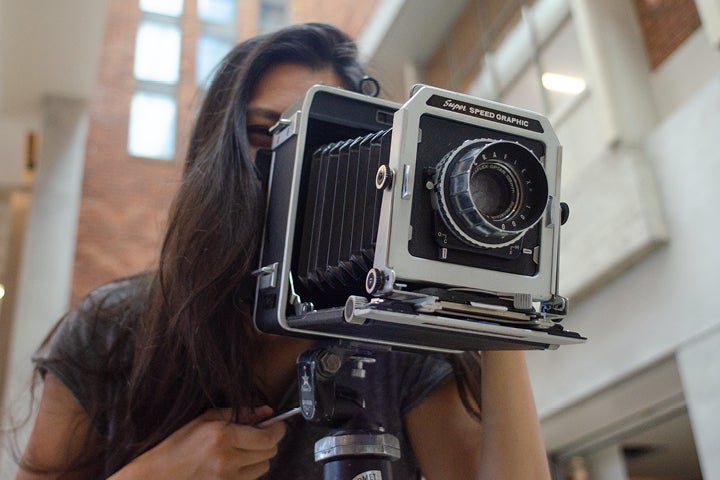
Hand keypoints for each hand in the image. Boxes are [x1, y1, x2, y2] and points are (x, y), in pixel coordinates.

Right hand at [111, 406, 284, 479]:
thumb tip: (266, 411)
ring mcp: (227, 479)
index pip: (268, 438)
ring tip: (242, 449)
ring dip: (258, 457)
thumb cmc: (177, 443)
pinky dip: (247, 470)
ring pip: (262, 468)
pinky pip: (249, 479)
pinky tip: (233, 463)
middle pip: (269, 453)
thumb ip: (240, 412)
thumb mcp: (206, 418)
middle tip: (258, 434)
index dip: (278, 429)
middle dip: (268, 441)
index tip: (276, 424)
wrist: (155, 475)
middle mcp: (228, 460)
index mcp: (224, 437)